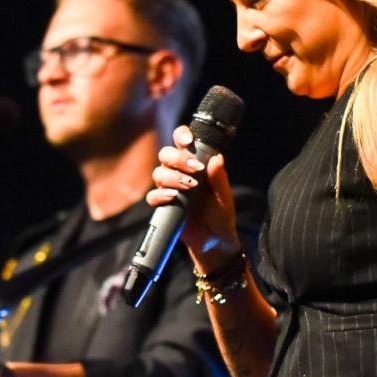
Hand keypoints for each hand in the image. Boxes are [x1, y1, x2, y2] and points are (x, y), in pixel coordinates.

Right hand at [148, 124, 241, 264]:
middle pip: (166, 154)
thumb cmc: (220, 215)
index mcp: (194, 164)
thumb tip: (217, 158)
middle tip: (195, 168)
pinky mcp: (163, 205)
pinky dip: (160, 194)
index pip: (182, 142)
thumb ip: (219, 177)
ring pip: (158, 172)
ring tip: (188, 186)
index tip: (188, 140)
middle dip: (178, 158)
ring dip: (172, 176)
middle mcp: (179, 173)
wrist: (215, 241)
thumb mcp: (224, 196)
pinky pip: (152, 196)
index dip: (181, 135)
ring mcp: (169, 188)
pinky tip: (173, 197)